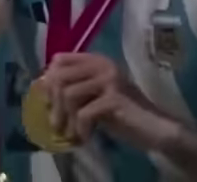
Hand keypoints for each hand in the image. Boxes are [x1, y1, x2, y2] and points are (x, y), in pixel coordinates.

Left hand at [38, 52, 168, 149]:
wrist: (154, 128)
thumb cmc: (123, 114)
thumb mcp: (94, 97)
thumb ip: (74, 87)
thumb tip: (42, 88)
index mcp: (96, 60)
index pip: (59, 59)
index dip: (49, 81)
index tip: (50, 102)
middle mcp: (103, 64)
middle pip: (60, 76)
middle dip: (53, 104)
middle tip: (57, 123)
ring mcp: (110, 79)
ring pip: (69, 94)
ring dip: (65, 118)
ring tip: (70, 133)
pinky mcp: (115, 98)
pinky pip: (84, 112)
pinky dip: (80, 128)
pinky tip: (85, 137)